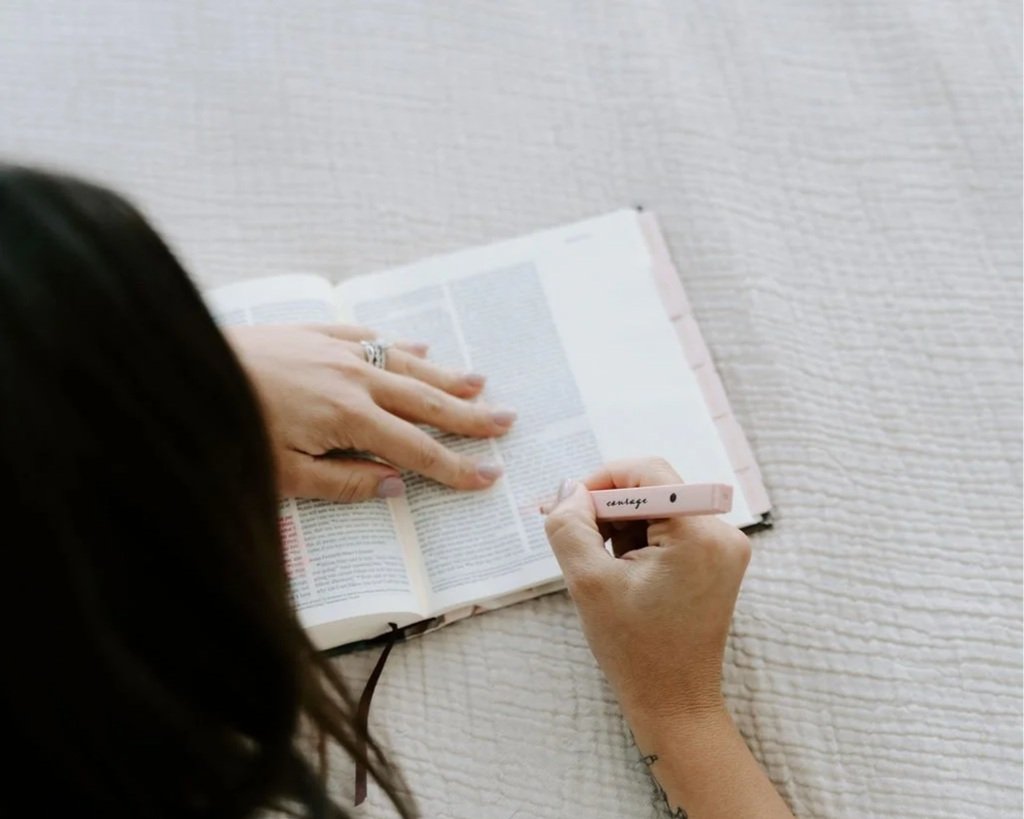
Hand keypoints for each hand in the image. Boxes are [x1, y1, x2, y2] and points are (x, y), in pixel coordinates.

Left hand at [226, 324, 515, 501]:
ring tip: (480, 382)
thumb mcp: (281, 473)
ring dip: (446, 375)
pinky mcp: (315, 334)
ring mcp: (336, 351)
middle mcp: (354, 378)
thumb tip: (395, 485)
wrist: (184, 364)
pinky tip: (420, 346)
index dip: (455, 466)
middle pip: (425, 400)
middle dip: (468, 415)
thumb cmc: (229, 427)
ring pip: (406, 364)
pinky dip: (400, 346)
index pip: (416, 449)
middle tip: (506, 421)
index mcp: (349, 417)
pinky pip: (370, 338)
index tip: (489, 475)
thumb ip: (344, 481)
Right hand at [542, 457, 750, 725]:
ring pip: (661, 507)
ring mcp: (725, 548)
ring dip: (623, 525)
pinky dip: (641, 538)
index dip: (602, 481)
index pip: (647, 472)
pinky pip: (673, 528)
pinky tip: (622, 570)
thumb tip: (569, 490)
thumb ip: (570, 526)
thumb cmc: (635, 650)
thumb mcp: (589, 583)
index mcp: (699, 534)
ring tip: (602, 564)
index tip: (570, 507)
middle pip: (655, 488)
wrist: (674, 703)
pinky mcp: (718, 561)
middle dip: (610, 507)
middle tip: (577, 537)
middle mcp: (722, 533)